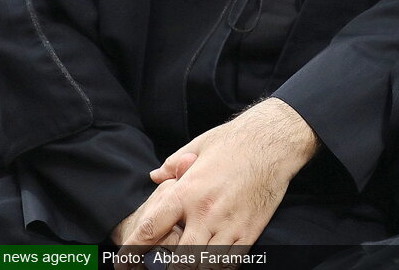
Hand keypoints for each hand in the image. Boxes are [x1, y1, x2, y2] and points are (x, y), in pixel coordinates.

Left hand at [121, 98, 319, 250]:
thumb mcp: (197, 146)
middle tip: (158, 267)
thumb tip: (155, 177)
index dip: (132, 253)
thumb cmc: (235, 141)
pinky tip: (211, 262)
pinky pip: (229, 262)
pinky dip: (217, 266)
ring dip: (192, 268)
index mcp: (187, 191)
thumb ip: (172, 164)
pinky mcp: (250, 231)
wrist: (274, 141)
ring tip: (186, 263)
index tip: (123, 264)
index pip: (150, 231)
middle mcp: (206, 213)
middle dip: (163, 269)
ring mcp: (230, 225)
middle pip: (176, 260)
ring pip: (202, 266)